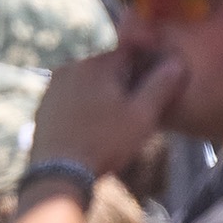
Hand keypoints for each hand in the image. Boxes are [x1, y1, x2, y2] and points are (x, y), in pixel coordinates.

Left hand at [29, 50, 186, 178]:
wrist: (59, 169)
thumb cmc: (105, 141)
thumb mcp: (142, 115)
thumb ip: (161, 86)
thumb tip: (177, 61)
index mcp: (96, 64)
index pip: (130, 53)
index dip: (146, 69)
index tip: (154, 91)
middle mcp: (71, 66)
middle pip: (108, 67)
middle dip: (124, 83)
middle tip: (134, 112)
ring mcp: (53, 84)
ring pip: (90, 82)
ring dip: (104, 95)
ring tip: (113, 123)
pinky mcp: (44, 102)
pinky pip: (73, 96)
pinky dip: (85, 105)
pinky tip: (92, 126)